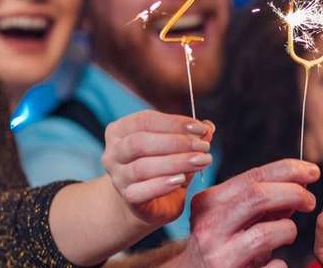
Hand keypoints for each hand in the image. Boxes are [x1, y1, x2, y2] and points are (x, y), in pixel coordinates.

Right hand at [102, 110, 214, 225]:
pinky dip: (162, 184)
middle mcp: (114, 153)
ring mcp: (118, 177)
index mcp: (121, 131)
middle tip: (203, 146)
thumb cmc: (162, 168)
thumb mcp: (177, 148)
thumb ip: (191, 136)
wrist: (147, 203)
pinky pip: (140, 191)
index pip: (145, 120)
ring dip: (176, 162)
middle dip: (176, 142)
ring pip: (142, 167)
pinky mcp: (127, 199)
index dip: (174, 123)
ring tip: (200, 161)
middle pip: (140, 142)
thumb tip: (208, 127)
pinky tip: (181, 180)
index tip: (201, 128)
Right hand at [172, 159, 319, 267]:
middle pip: (258, 196)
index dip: (288, 170)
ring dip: (288, 230)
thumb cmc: (218, 244)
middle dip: (293, 193)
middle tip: (310, 200)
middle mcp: (209, 226)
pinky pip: (272, 266)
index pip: (253, 175)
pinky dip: (281, 263)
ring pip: (265, 233)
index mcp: (209, 202)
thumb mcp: (231, 216)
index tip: (311, 171)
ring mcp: (217, 254)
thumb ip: (260, 200)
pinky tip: (275, 262)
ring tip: (289, 234)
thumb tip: (299, 180)